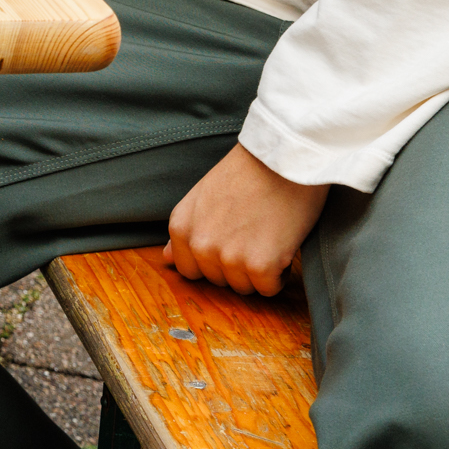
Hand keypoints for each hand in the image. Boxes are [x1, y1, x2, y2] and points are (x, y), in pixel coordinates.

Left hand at [163, 145, 328, 297]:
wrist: (282, 159)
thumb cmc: (247, 173)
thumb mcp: (202, 197)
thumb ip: (187, 231)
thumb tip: (166, 259)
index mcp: (181, 227)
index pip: (189, 269)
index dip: (212, 260)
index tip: (229, 240)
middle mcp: (200, 245)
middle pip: (217, 280)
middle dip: (236, 265)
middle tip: (252, 232)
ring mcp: (229, 257)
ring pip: (244, 287)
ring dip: (258, 270)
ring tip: (267, 235)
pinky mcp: (260, 266)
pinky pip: (268, 289)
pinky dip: (280, 274)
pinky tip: (281, 244)